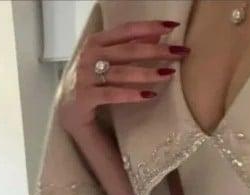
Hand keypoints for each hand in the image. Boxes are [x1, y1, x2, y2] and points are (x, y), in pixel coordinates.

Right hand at [57, 19, 188, 133]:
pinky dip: (131, 94)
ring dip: (147, 73)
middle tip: (180, 52)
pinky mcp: (85, 98)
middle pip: (128, 50)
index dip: (149, 27)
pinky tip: (149, 95)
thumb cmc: (95, 84)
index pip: (126, 30)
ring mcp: (85, 76)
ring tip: (169, 74)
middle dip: (156, 51)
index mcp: (96, 42)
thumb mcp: (111, 63)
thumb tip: (157, 36)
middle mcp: (89, 55)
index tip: (173, 26)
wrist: (70, 112)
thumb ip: (130, 49)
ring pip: (121, 72)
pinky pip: (112, 94)